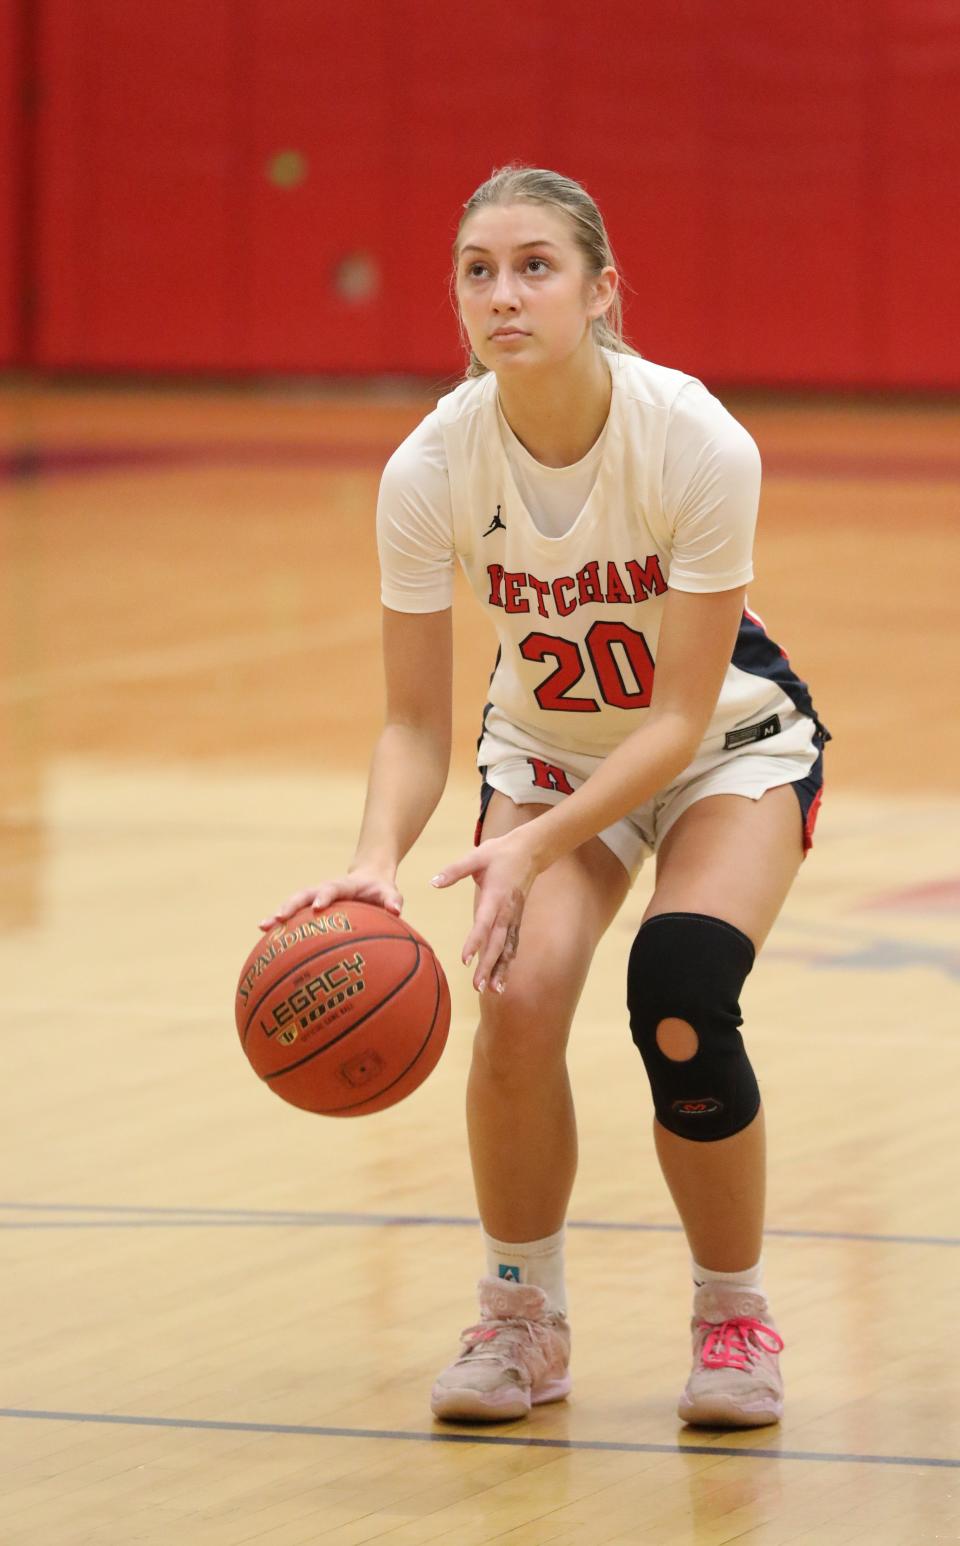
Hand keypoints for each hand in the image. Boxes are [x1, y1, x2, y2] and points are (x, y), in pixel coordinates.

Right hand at [259, 866, 402, 930]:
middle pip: (303, 895)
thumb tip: (396, 910)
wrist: (369, 878)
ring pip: (294, 905)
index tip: (317, 907)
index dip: (324, 896)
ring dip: (278, 915)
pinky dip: (282, 927)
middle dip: (290, 905)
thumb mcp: (389, 892)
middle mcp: (324, 890)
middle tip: (278, 918)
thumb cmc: (380, 889)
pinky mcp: (311, 909)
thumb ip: (392, 899)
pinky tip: (268, 945)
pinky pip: (295, 918)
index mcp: (343, 885)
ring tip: (262, 927)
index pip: (331, 888)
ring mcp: (315, 899)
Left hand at [431, 827, 540, 993]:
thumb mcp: (476, 856)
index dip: (475, 942)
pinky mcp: (515, 920)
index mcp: (496, 896)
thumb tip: (432, 882)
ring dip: (500, 970)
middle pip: (497, 943)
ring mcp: (513, 917)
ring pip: (507, 948)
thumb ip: (454, 870)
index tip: (465, 960)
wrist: (531, 851)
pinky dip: (507, 963)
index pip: (484, 923)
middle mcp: (506, 911)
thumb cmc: (500, 853)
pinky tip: (502, 979)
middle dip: (488, 966)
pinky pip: (512, 945)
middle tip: (477, 987)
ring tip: (492, 991)